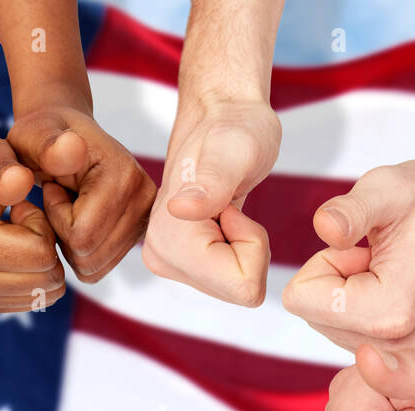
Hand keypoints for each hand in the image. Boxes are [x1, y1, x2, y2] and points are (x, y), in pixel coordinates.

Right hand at [0, 130, 64, 314]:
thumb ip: (4, 169)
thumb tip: (20, 182)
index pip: (40, 252)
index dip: (41, 223)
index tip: (20, 205)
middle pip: (45, 277)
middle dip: (45, 244)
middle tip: (20, 219)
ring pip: (45, 292)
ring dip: (41, 260)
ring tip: (15, 233)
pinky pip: (35, 299)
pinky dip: (34, 274)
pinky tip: (13, 251)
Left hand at [8, 106, 155, 282]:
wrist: (67, 136)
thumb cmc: (44, 137)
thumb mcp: (32, 135)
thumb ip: (45, 144)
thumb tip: (72, 148)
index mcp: (124, 177)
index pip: (80, 237)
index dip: (55, 218)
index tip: (52, 187)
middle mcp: (146, 200)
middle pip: (90, 257)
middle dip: (62, 234)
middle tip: (60, 198)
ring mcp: (147, 219)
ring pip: (94, 267)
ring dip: (70, 243)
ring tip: (69, 206)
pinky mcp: (141, 234)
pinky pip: (100, 267)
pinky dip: (81, 250)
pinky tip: (80, 219)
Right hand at [142, 98, 280, 306]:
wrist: (223, 116)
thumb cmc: (237, 128)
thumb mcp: (236, 150)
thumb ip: (213, 182)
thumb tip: (180, 210)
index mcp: (169, 242)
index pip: (243, 287)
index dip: (254, 244)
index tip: (233, 205)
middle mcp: (160, 258)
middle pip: (237, 290)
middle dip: (249, 248)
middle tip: (232, 205)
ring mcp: (168, 261)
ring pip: (236, 286)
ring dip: (243, 245)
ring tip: (227, 206)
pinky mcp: (180, 260)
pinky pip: (233, 278)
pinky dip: (238, 246)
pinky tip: (222, 215)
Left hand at [283, 155, 414, 350]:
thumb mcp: (386, 190)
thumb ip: (349, 211)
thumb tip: (324, 226)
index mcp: (387, 313)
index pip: (298, 300)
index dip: (324, 262)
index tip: (362, 247)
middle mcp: (396, 345)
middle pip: (311, 315)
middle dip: (334, 278)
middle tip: (379, 255)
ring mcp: (404, 352)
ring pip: (328, 323)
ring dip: (347, 290)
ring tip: (390, 266)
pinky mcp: (406, 350)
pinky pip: (350, 330)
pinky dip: (360, 303)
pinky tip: (395, 281)